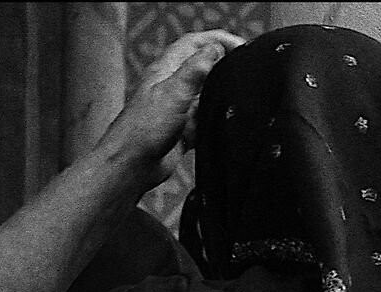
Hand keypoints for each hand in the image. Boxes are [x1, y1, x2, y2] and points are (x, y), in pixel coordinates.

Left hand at [105, 30, 245, 184]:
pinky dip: (218, 118)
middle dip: (223, 61)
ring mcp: (179, 108)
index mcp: (166, 70)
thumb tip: (214, 49)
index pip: (194, 43)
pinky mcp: (183, 130)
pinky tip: (229, 122)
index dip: (217, 39)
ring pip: (205, 92)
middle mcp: (172, 86)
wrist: (134, 163)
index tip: (240, 45)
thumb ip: (195, 71)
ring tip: (243, 91)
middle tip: (246, 64)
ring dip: (222, 89)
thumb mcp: (174, 93)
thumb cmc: (144, 129)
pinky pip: (205, 119)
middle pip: (201, 65)